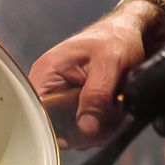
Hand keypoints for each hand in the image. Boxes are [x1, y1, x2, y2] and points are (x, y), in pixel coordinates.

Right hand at [28, 2, 164, 147]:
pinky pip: (84, 126)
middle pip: (56, 127)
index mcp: (47, 72)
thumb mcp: (109, 65)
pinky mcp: (75, 105)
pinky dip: (102, 126)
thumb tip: (86, 127)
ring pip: (73, 131)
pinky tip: (116, 114)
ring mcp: (62, 98)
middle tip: (113, 116)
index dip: (57, 128)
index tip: (85, 131)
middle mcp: (49, 86)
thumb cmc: (115, 39)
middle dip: (86, 130)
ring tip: (118, 111)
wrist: (127, 33)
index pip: (37, 112)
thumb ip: (97, 95)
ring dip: (98, 129)